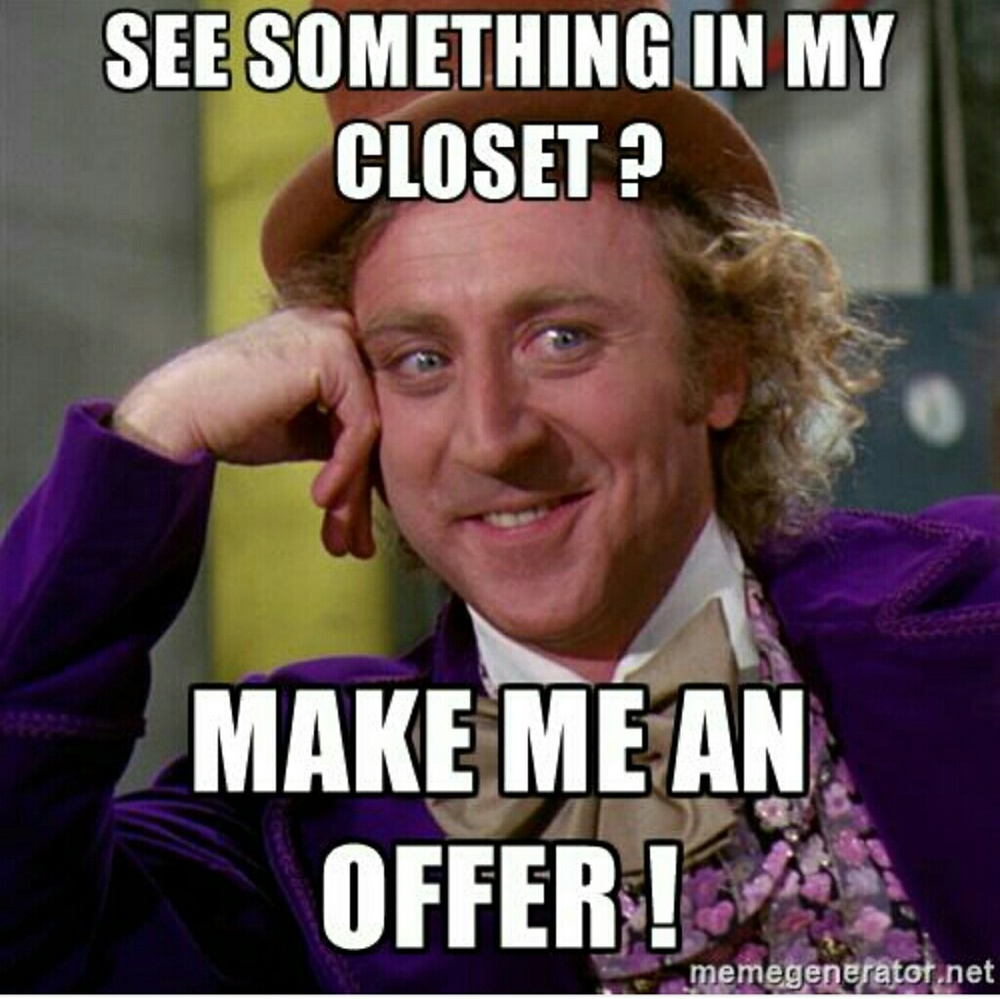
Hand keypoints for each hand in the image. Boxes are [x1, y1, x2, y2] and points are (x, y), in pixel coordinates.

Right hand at [113, 308, 379, 557]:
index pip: (365, 412)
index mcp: (330, 338)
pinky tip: (322, 500)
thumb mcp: (300, 430)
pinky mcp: (333, 350)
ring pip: (370, 429)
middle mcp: (337, 327)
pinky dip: (345, 469)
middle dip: (362, 492)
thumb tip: (381, 470)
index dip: (361, 475)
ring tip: (338, 537)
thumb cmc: (228, 422)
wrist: (175, 415)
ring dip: (353, 491)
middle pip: (373, 421)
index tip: (351, 527)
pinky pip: (359, 425)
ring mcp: (336, 333)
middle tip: (354, 546)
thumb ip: (340, 434)